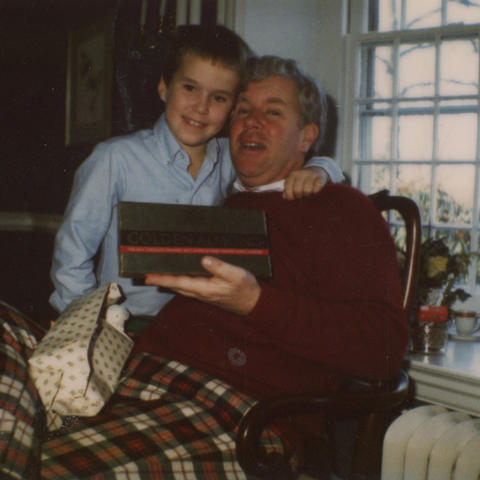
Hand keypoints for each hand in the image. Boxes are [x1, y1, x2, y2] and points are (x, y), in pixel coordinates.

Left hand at [145, 256, 260, 314]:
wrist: (253, 303)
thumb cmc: (245, 289)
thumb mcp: (236, 275)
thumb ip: (220, 267)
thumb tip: (204, 259)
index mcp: (205, 288)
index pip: (178, 282)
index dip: (163, 278)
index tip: (148, 276)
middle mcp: (201, 293)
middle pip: (175, 286)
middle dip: (161, 280)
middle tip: (146, 275)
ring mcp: (203, 294)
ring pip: (180, 287)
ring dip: (168, 282)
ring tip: (157, 276)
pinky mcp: (207, 293)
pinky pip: (188, 287)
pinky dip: (179, 283)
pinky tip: (178, 279)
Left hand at [283, 166, 328, 199]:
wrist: (316, 171)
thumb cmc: (302, 181)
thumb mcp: (293, 183)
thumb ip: (287, 190)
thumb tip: (284, 196)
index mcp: (293, 174)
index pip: (288, 185)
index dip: (289, 194)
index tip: (292, 198)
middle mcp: (302, 173)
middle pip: (297, 190)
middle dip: (298, 195)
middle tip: (300, 195)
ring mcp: (311, 175)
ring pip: (307, 190)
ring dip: (307, 195)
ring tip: (307, 193)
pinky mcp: (320, 179)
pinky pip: (316, 190)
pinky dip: (314, 192)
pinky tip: (314, 190)